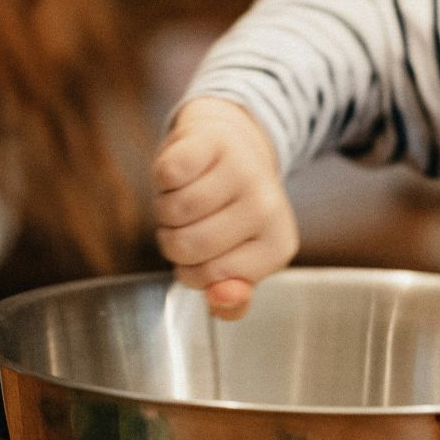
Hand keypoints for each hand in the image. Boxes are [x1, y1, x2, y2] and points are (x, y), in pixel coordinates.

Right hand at [150, 96, 296, 319]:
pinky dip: (162, 179)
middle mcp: (267, 207)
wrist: (231, 147)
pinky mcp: (215, 140)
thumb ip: (231, 299)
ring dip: (165, 209)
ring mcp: (243, 170)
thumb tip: (219, 298)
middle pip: (186, 245)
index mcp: (277, 246)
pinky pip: (166, 175)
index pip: (208, 278)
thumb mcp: (238, 262)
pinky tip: (182, 173)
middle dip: (173, 240)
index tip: (206, 251)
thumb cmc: (230, 212)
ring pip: (172, 211)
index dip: (191, 269)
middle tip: (190, 223)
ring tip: (185, 197)